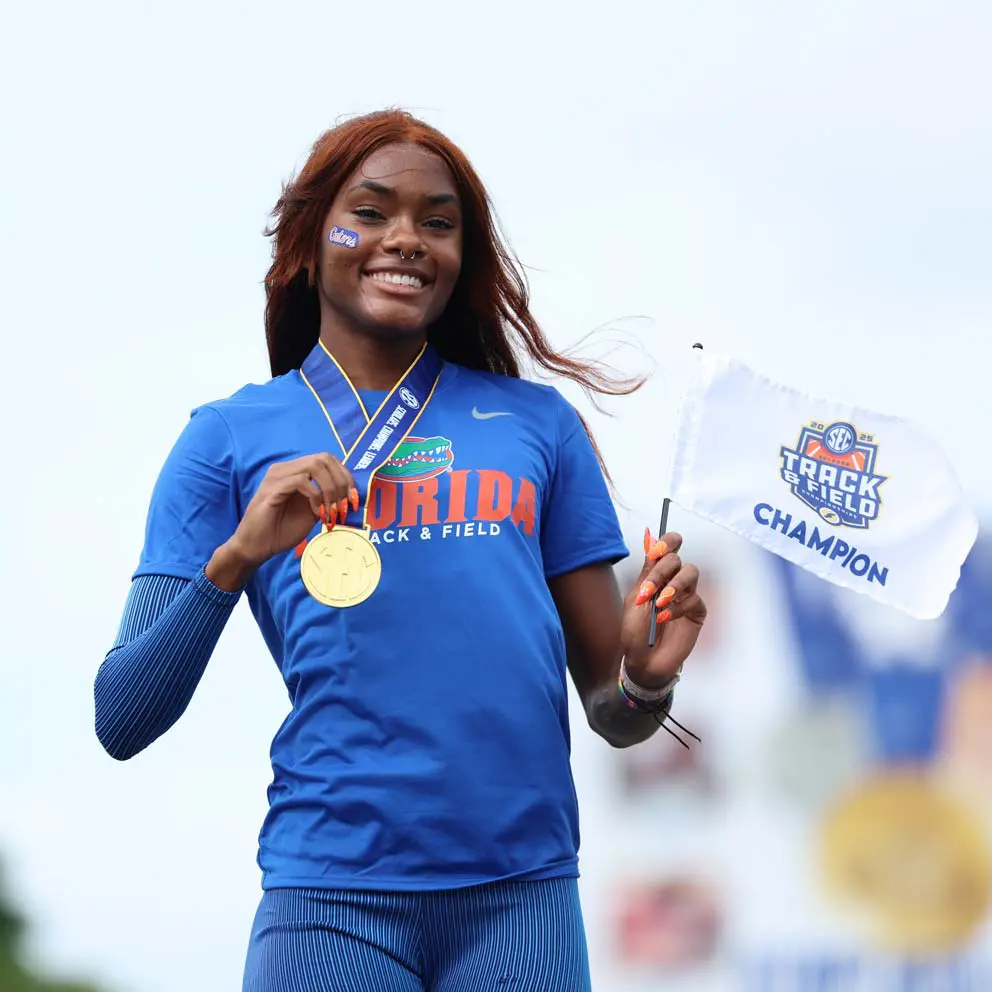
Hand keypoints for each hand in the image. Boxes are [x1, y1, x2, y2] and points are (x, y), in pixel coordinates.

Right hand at [206, 453, 356, 589]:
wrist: (256, 547)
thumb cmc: (281, 530)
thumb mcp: (313, 512)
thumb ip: (327, 499)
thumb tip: (350, 495)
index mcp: (295, 471)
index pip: (327, 460)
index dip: (345, 477)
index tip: (354, 499)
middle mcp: (286, 468)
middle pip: (324, 458)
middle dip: (341, 481)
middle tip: (344, 505)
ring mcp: (277, 476)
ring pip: (314, 466)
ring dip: (330, 488)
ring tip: (332, 510)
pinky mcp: (272, 488)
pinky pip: (301, 482)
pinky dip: (316, 497)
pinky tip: (317, 513)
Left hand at [620, 529, 706, 687]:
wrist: (642, 660)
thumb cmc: (635, 632)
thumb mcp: (636, 600)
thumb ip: (647, 573)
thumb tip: (650, 540)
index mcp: (655, 576)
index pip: (667, 548)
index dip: (667, 542)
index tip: (657, 551)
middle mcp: (672, 582)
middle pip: (677, 559)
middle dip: (662, 571)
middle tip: (649, 589)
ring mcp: (685, 596)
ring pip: (691, 573)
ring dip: (674, 585)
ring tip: (660, 602)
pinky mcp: (696, 612)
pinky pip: (694, 600)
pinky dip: (677, 608)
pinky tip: (663, 619)